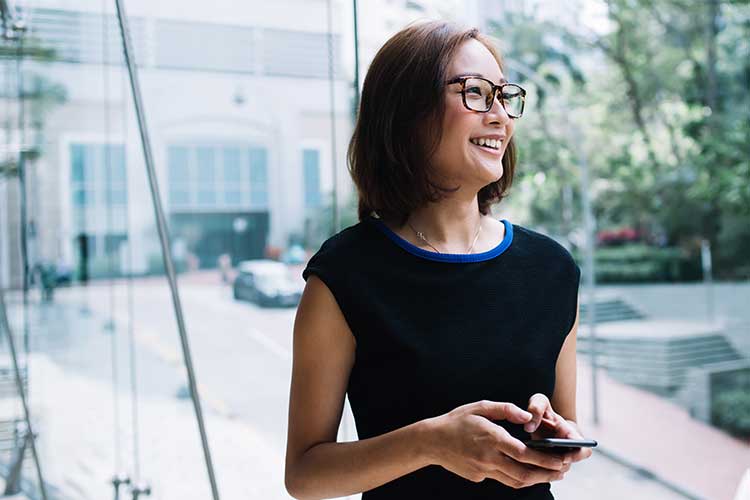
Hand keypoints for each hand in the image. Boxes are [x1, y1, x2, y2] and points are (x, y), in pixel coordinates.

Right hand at [427, 400, 568, 488]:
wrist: (431, 441)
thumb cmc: (457, 420)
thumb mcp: (480, 407)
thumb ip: (506, 409)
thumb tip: (528, 416)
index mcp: (492, 438)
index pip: (524, 454)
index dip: (546, 459)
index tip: (561, 460)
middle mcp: (489, 458)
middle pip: (524, 473)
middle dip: (547, 474)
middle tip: (562, 472)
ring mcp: (483, 470)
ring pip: (515, 481)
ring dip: (535, 480)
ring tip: (551, 475)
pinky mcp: (478, 477)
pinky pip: (502, 479)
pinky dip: (517, 477)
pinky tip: (526, 472)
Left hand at [525, 393, 593, 466]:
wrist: (537, 417)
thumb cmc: (541, 409)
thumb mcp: (539, 401)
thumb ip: (535, 408)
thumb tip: (529, 427)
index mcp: (570, 434)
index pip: (584, 450)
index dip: (575, 456)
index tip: (562, 456)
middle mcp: (568, 449)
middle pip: (568, 465)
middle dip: (555, 465)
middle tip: (540, 460)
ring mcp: (558, 458)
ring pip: (555, 471)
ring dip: (544, 468)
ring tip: (530, 461)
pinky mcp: (548, 464)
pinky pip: (544, 473)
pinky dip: (536, 470)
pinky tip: (525, 463)